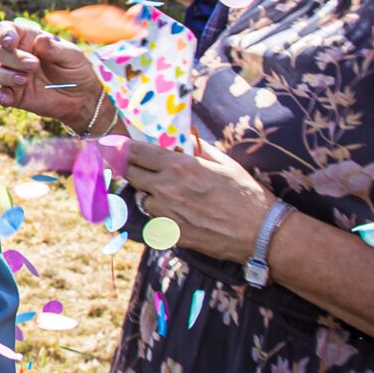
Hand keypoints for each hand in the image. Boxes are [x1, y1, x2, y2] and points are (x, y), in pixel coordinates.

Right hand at [0, 20, 107, 130]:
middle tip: (34, 65)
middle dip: (15, 58)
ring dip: (7, 75)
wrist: (82, 98)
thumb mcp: (73, 56)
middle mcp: (18, 56)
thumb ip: (56, 48)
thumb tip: (40, 40)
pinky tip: (8, 98)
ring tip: (25, 81)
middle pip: (1, 52)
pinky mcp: (15, 96)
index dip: (3, 33)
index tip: (10, 41)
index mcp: (29, 40)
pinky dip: (1, 95)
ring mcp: (14, 76)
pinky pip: (1, 94)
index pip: (7, 30)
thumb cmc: (76, 70)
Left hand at [122, 136, 272, 261]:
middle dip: (125, 166)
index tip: (113, 145)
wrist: (260, 233)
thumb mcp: (225, 163)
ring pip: (141, 197)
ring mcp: (166, 213)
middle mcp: (166, 188)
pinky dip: (159, 213)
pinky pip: (154, 218)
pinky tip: (177, 211)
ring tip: (166, 191)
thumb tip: (186, 139)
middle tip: (125, 163)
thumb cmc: (247, 194)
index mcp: (179, 166)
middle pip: (129, 173)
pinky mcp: (170, 233)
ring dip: (147, 192)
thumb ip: (199, 149)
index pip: (135, 152)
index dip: (121, 147)